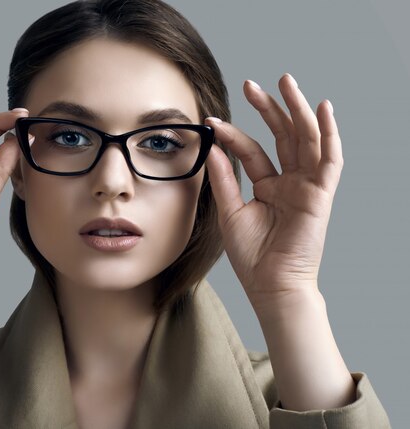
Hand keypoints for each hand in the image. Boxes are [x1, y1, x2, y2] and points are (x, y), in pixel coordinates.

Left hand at [204, 74, 342, 312]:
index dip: (233, 135)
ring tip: (285, 81)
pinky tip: (322, 108)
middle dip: (269, 108)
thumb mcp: (230, 211)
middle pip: (282, 136)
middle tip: (252, 84)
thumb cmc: (251, 255)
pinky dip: (329, 133)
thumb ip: (223, 179)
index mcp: (268, 187)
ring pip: (306, 139)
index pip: (252, 151)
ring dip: (297, 109)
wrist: (270, 285)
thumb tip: (212, 146)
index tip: (212, 121)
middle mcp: (289, 182)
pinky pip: (330, 159)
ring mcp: (307, 186)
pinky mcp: (321, 194)